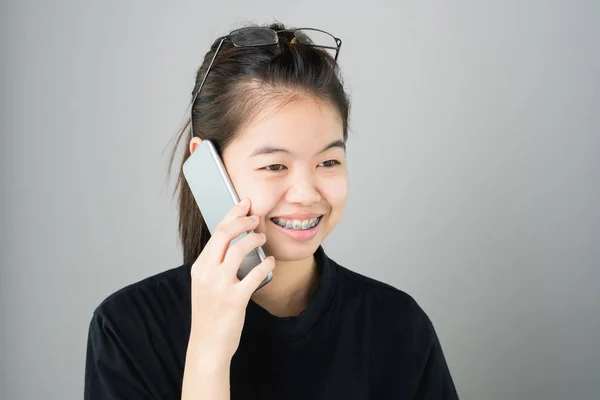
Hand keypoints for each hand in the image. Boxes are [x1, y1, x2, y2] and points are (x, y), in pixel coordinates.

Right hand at [186, 198, 274, 367]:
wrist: (207, 345)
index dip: (232, 215)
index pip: (215, 232)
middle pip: (225, 234)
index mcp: (199, 267)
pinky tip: (270, 262)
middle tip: (256, 217)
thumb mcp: (205, 285)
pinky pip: (255, 274)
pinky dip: (266, 264)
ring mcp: (219, 286)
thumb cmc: (210, 314)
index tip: (243, 205)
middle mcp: (207, 273)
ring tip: (262, 238)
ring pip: (239, 249)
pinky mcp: (234, 300)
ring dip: (255, 239)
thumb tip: (235, 242)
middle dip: (243, 220)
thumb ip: (216, 265)